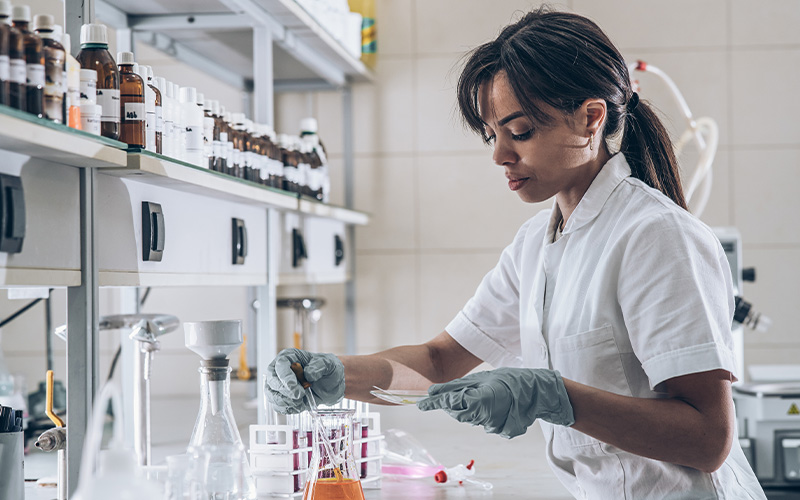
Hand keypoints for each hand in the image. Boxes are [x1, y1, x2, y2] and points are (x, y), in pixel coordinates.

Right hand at [265, 348, 344, 413]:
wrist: (333, 384)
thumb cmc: (328, 369)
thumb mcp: (329, 363)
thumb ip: (319, 366)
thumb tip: (308, 373)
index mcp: (290, 357)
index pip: (280, 365)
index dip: (284, 377)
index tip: (294, 387)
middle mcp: (281, 370)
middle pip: (272, 381)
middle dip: (285, 391)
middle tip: (301, 394)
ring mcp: (280, 385)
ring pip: (272, 395)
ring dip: (286, 401)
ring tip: (302, 400)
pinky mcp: (284, 398)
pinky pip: (278, 406)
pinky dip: (289, 408)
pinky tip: (301, 404)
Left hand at [417, 367, 573, 437]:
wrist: (536, 392)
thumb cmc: (508, 381)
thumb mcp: (480, 378)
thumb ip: (455, 387)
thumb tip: (433, 392)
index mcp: (481, 400)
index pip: (451, 403)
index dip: (434, 403)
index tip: (420, 404)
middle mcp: (486, 417)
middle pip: (458, 413)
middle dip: (454, 404)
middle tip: (462, 392)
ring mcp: (493, 426)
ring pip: (469, 418)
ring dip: (468, 408)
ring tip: (484, 395)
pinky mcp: (499, 431)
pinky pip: (481, 422)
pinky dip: (481, 413)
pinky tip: (492, 404)